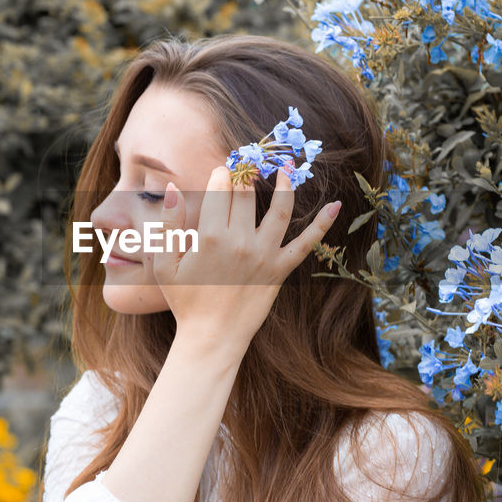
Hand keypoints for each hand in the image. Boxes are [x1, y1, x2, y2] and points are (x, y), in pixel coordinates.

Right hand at [142, 164, 341, 344]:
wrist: (211, 337)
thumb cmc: (185, 300)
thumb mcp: (165, 263)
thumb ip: (168, 224)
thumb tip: (172, 188)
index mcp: (210, 237)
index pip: (219, 190)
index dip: (220, 174)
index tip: (221, 171)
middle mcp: (241, 242)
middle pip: (247, 195)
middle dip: (247, 173)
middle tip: (247, 164)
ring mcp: (264, 255)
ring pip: (280, 210)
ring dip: (285, 185)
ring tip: (285, 168)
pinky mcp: (280, 270)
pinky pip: (306, 244)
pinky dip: (322, 224)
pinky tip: (336, 205)